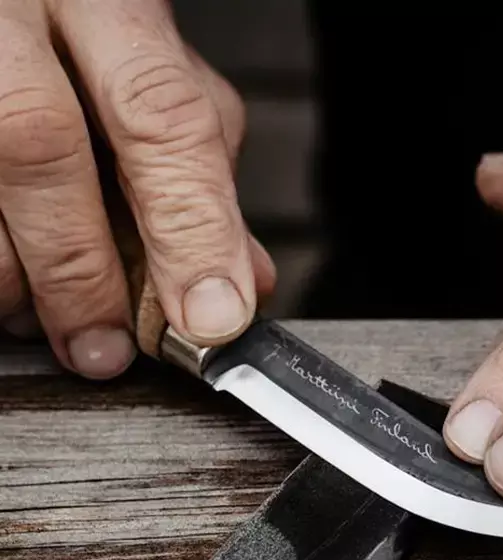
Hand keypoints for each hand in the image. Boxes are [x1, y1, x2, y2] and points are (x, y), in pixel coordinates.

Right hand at [0, 0, 274, 377]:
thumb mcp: (152, 76)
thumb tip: (245, 280)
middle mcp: (15, 13)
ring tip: (49, 321)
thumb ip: (198, 171)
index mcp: (104, 2)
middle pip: (40, 144)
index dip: (193, 229)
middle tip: (107, 350)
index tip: (213, 317)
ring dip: (21, 281)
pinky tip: (14, 286)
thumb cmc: (72, 33)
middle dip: (82, 272)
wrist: (0, 0)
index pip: (162, 114)